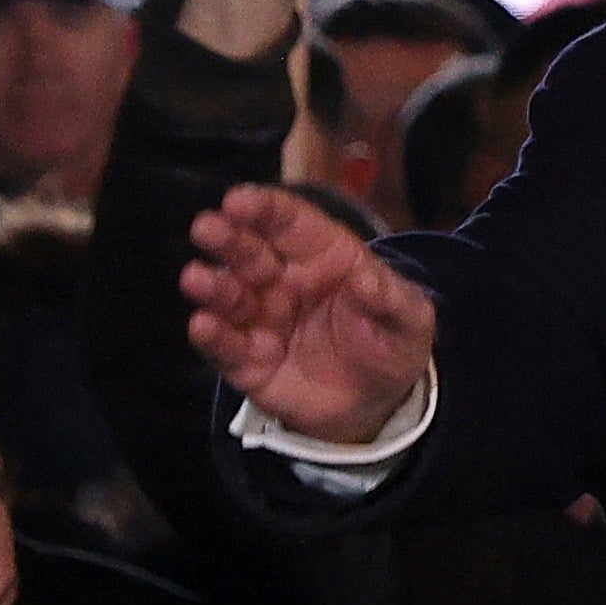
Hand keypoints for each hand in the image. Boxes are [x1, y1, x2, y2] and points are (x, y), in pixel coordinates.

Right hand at [177, 182, 443, 449]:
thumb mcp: (410, 320)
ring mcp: (261, 319)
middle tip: (206, 227)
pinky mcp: (249, 362)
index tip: (239, 200)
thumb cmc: (390, 344)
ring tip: (195, 278)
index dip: (263, 208)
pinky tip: (202, 324)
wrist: (377, 403)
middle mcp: (282, 280)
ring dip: (212, 285)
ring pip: (229, 295)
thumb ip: (392, 298)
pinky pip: (227, 347)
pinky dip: (212, 336)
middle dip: (227, 238)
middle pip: (249, 251)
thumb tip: (369, 280)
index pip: (288, 222)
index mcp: (322, 254)